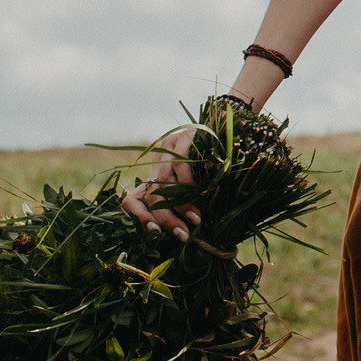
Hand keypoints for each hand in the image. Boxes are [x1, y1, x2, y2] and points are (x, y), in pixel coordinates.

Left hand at [120, 124, 203, 241]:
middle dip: (166, 219)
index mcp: (156, 172)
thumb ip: (185, 201)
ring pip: (164, 183)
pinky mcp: (182, 139)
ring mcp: (168, 147)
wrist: (228, 125)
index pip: (132, 199)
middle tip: (183, 234)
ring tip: (196, 218)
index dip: (139, 217)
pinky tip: (203, 194)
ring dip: (181, 205)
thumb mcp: (195, 183)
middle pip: (151, 195)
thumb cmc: (214, 160)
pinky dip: (190, 184)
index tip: (154, 231)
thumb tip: (184, 232)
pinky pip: (180, 166)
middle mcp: (158, 160)